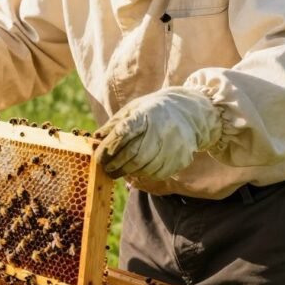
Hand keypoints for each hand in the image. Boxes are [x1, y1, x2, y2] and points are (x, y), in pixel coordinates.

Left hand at [97, 87, 221, 179]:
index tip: (99, 158)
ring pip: (145, 168)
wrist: (188, 113)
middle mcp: (161, 130)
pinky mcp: (180, 159)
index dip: (109, 148)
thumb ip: (114, 124)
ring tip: (120, 170)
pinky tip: (138, 170)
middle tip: (107, 169)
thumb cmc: (152, 112)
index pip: (123, 134)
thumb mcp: (133, 109)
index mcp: (146, 115)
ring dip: (129, 172)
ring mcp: (173, 146)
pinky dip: (144, 174)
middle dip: (116, 165)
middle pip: (134, 155)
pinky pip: (157, 173)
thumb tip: (96, 138)